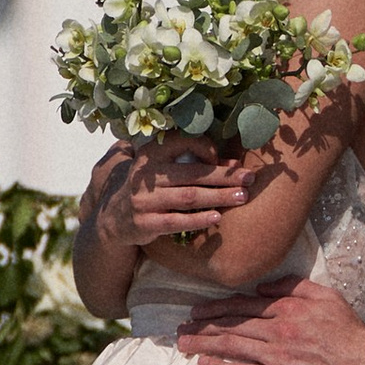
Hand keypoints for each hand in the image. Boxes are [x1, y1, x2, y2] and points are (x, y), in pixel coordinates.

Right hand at [89, 140, 258, 249]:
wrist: (115, 217)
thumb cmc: (151, 187)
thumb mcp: (164, 168)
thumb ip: (194, 162)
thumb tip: (234, 165)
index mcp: (151, 152)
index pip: (183, 142)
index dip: (207, 149)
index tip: (225, 161)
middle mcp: (146, 174)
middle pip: (192, 173)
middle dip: (224, 177)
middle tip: (249, 178)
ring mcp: (144, 199)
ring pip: (188, 197)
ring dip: (218, 197)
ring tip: (241, 197)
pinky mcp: (145, 222)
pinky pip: (176, 221)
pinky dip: (198, 219)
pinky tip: (217, 217)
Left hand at [178, 276, 364, 364]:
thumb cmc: (350, 332)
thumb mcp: (326, 296)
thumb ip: (294, 287)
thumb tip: (263, 286)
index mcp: (287, 309)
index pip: (243, 305)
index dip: (216, 308)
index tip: (198, 310)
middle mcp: (277, 330)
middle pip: (231, 325)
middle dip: (202, 325)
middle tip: (181, 328)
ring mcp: (276, 357)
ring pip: (231, 346)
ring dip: (204, 344)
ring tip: (184, 343)